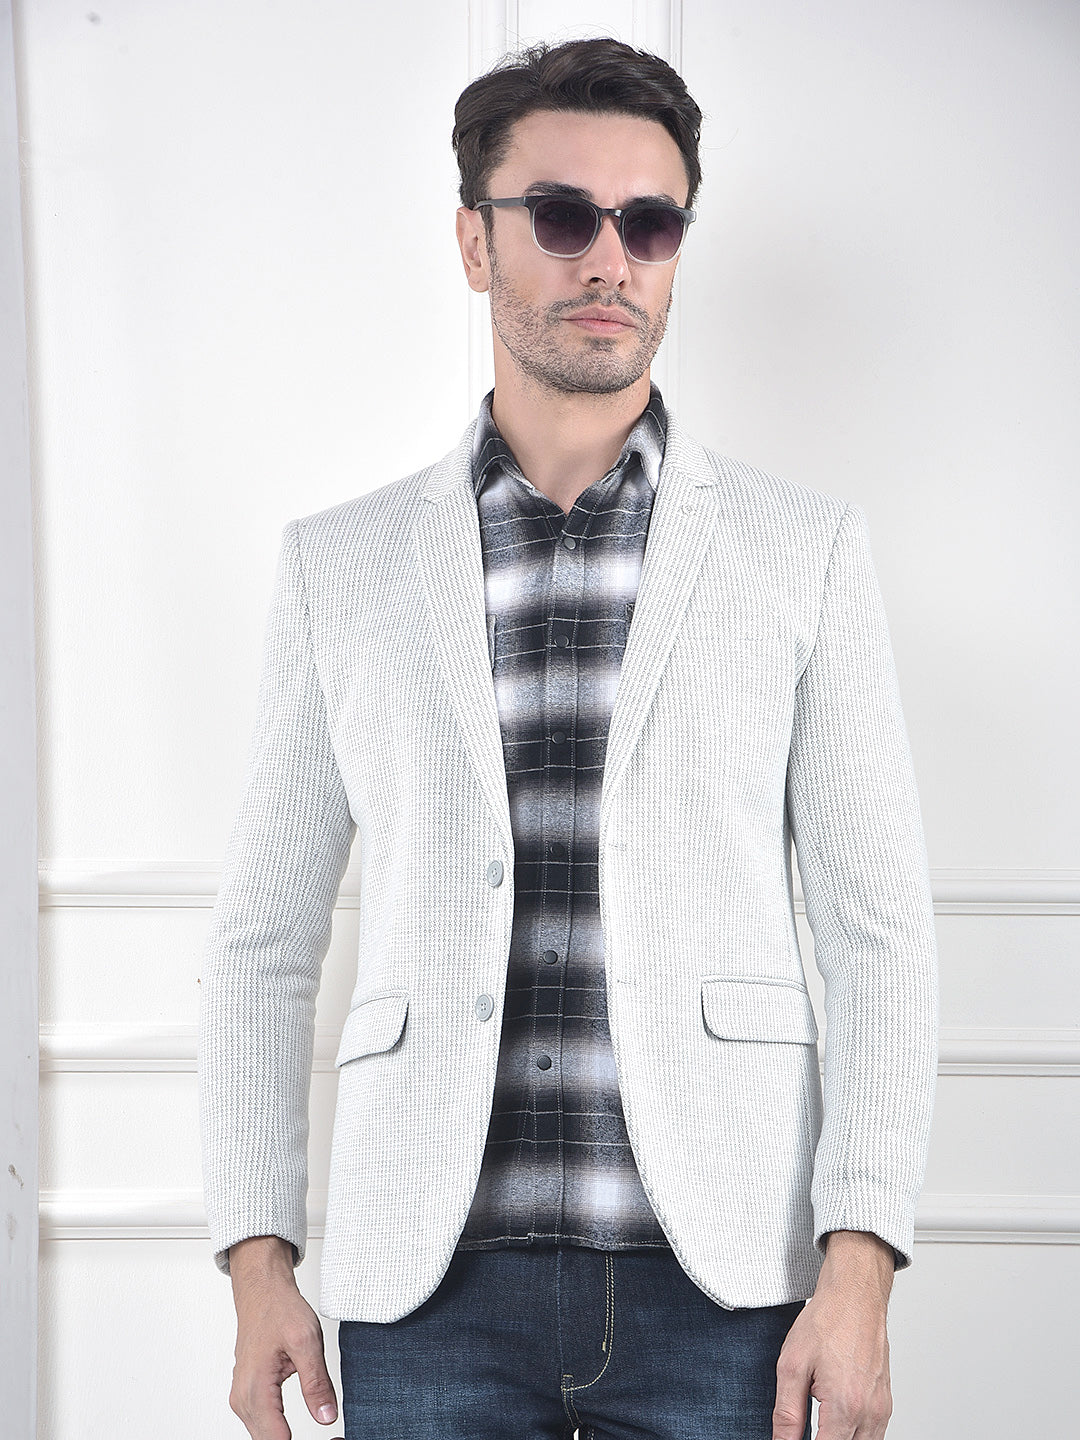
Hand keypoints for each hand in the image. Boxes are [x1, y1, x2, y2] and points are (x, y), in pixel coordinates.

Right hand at [228, 1235, 342, 1439]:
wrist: (262, 1292)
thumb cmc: (280, 1309)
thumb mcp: (307, 1340)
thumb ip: (316, 1383)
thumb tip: (327, 1418)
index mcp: (256, 1389)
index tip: (330, 1439)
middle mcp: (243, 1399)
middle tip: (332, 1438)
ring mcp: (242, 1399)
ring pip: (264, 1437)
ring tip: (321, 1432)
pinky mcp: (248, 1396)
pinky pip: (262, 1426)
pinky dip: (279, 1432)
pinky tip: (295, 1428)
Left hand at [772, 1230, 893, 1439]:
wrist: (855, 1294)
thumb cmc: (827, 1321)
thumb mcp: (792, 1365)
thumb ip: (787, 1413)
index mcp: (845, 1407)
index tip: (792, 1439)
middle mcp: (869, 1414)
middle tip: (805, 1426)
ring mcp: (881, 1410)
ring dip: (839, 1439)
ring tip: (818, 1425)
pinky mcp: (886, 1403)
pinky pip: (873, 1436)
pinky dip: (854, 1436)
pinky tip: (835, 1423)